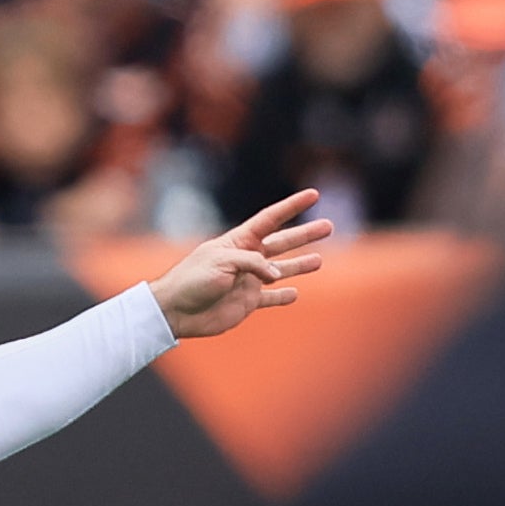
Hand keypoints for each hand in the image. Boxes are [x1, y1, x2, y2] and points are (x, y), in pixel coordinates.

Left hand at [153, 190, 331, 338]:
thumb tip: (277, 277)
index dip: (292, 206)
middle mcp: (247, 259)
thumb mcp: (222, 262)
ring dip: (300, 265)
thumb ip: (253, 264)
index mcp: (239, 241)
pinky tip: (295, 293)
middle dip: (305, 235)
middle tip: (328, 225)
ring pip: (282, 271)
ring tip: (320, 260)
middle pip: (282, 243)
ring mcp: (248, 281)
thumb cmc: (193, 279)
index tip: (313, 194)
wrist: (175, 311)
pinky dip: (283, 297)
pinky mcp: (246, 303)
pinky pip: (270, 299)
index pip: (271, 219)